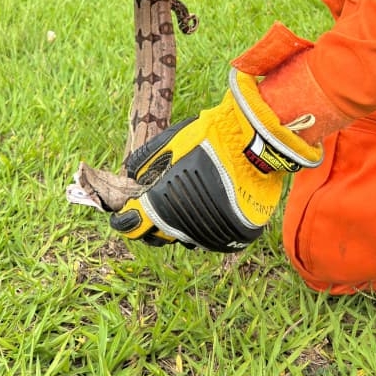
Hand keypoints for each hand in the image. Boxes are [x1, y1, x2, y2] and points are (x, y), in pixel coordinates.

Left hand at [110, 68, 322, 251]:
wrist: (254, 143)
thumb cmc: (209, 138)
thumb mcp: (171, 142)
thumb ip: (147, 162)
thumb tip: (132, 176)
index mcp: (162, 205)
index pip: (132, 226)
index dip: (124, 220)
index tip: (121, 215)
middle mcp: (183, 226)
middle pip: (157, 236)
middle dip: (150, 223)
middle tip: (152, 206)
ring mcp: (209, 234)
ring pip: (184, 238)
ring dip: (178, 224)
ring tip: (183, 201)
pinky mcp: (231, 236)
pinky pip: (209, 236)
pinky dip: (202, 224)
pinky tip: (204, 206)